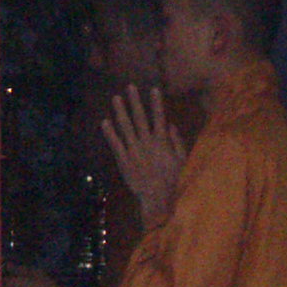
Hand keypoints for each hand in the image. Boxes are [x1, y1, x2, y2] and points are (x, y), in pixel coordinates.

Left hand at [100, 84, 185, 229]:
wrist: (159, 199)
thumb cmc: (174, 180)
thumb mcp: (182, 159)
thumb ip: (177, 141)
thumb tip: (170, 124)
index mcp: (162, 141)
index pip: (159, 117)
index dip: (156, 102)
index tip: (153, 88)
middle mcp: (147, 143)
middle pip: (140, 118)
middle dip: (135, 101)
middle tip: (129, 86)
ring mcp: (134, 151)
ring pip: (125, 127)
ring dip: (120, 111)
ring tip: (115, 98)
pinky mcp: (123, 161)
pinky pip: (115, 144)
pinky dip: (109, 133)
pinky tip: (104, 122)